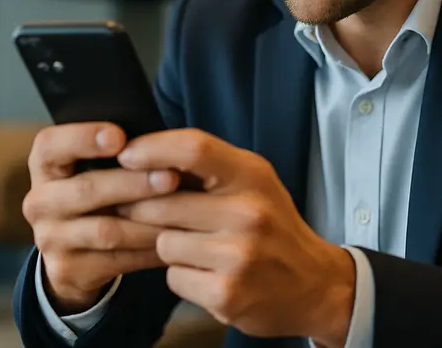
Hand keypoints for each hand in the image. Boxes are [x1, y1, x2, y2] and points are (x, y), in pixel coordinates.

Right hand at [22, 122, 180, 313]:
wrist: (75, 249)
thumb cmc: (99, 190)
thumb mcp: (96, 166)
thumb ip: (118, 151)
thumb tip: (161, 140)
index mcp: (45, 165)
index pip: (51, 145)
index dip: (83, 138)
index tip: (119, 136)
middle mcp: (39, 201)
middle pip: (85, 190)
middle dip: (132, 183)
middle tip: (171, 178)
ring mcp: (50, 239)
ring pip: (104, 230)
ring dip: (147, 221)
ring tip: (182, 212)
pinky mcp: (68, 270)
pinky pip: (116, 260)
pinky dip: (148, 249)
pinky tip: (174, 239)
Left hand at [115, 129, 355, 345]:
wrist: (314, 286)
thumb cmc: (272, 227)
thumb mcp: (253, 183)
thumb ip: (208, 167)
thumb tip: (142, 155)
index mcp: (253, 176)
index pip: (194, 148)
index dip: (152, 149)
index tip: (127, 156)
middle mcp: (248, 213)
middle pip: (163, 201)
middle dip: (144, 208)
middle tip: (147, 212)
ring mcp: (238, 256)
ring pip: (163, 242)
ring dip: (169, 246)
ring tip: (197, 247)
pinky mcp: (226, 294)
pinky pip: (174, 277)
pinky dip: (182, 276)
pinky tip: (207, 273)